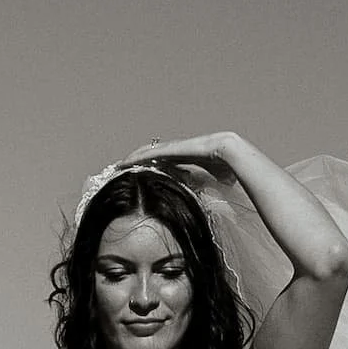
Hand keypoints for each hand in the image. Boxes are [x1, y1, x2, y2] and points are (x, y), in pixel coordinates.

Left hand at [122, 131, 242, 177]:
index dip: (151, 167)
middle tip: (121, 171)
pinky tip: (123, 164)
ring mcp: (173, 149)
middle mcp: (177, 151)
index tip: (140, 176)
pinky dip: (134, 158)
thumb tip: (216, 199)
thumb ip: (210, 187)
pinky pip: (147, 154)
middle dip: (136, 163)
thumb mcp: (213, 181)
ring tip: (117, 167)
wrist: (230, 155)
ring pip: (146, 153)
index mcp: (185, 159)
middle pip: (151, 156)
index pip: (164, 162)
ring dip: (131, 160)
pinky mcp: (169, 149)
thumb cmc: (227, 168)